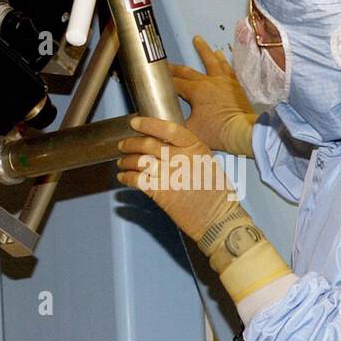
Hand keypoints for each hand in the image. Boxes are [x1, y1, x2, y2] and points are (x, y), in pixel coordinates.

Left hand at [116, 116, 236, 242]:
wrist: (219, 219)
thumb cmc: (216, 192)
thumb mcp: (207, 162)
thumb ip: (187, 151)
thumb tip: (165, 144)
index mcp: (195, 148)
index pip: (167, 128)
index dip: (147, 124)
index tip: (135, 122)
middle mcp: (181, 158)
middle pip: (148, 144)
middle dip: (130, 143)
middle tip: (123, 145)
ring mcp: (170, 175)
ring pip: (140, 161)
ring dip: (126, 161)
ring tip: (122, 162)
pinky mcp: (161, 193)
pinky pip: (137, 180)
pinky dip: (126, 177)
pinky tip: (123, 177)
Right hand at [170, 35, 257, 155]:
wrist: (243, 133)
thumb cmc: (218, 132)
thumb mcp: (190, 129)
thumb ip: (176, 123)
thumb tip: (165, 121)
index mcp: (196, 91)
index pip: (175, 84)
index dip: (165, 81)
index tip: (157, 79)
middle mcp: (209, 82)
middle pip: (188, 71)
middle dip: (175, 68)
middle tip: (167, 64)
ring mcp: (224, 82)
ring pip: (212, 61)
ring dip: (203, 50)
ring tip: (198, 41)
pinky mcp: (236, 86)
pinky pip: (228, 69)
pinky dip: (223, 61)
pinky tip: (222, 57)